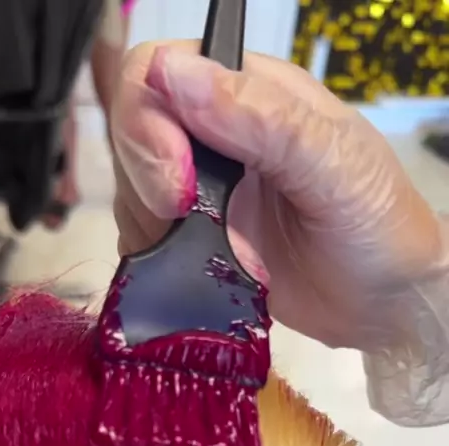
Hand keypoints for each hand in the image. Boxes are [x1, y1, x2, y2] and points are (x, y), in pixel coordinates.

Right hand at [112, 41, 442, 350]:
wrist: (385, 304)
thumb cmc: (379, 228)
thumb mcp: (335, 166)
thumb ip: (263, 119)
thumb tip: (175, 75)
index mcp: (254, 93)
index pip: (162, 69)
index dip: (149, 120)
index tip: (176, 183)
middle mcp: (219, 135)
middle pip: (133, 126)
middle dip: (146, 176)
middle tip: (184, 217)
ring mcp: (204, 190)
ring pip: (132, 184)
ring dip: (149, 219)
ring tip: (203, 247)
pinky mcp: (195, 240)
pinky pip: (143, 234)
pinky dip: (151, 252)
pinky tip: (188, 267)